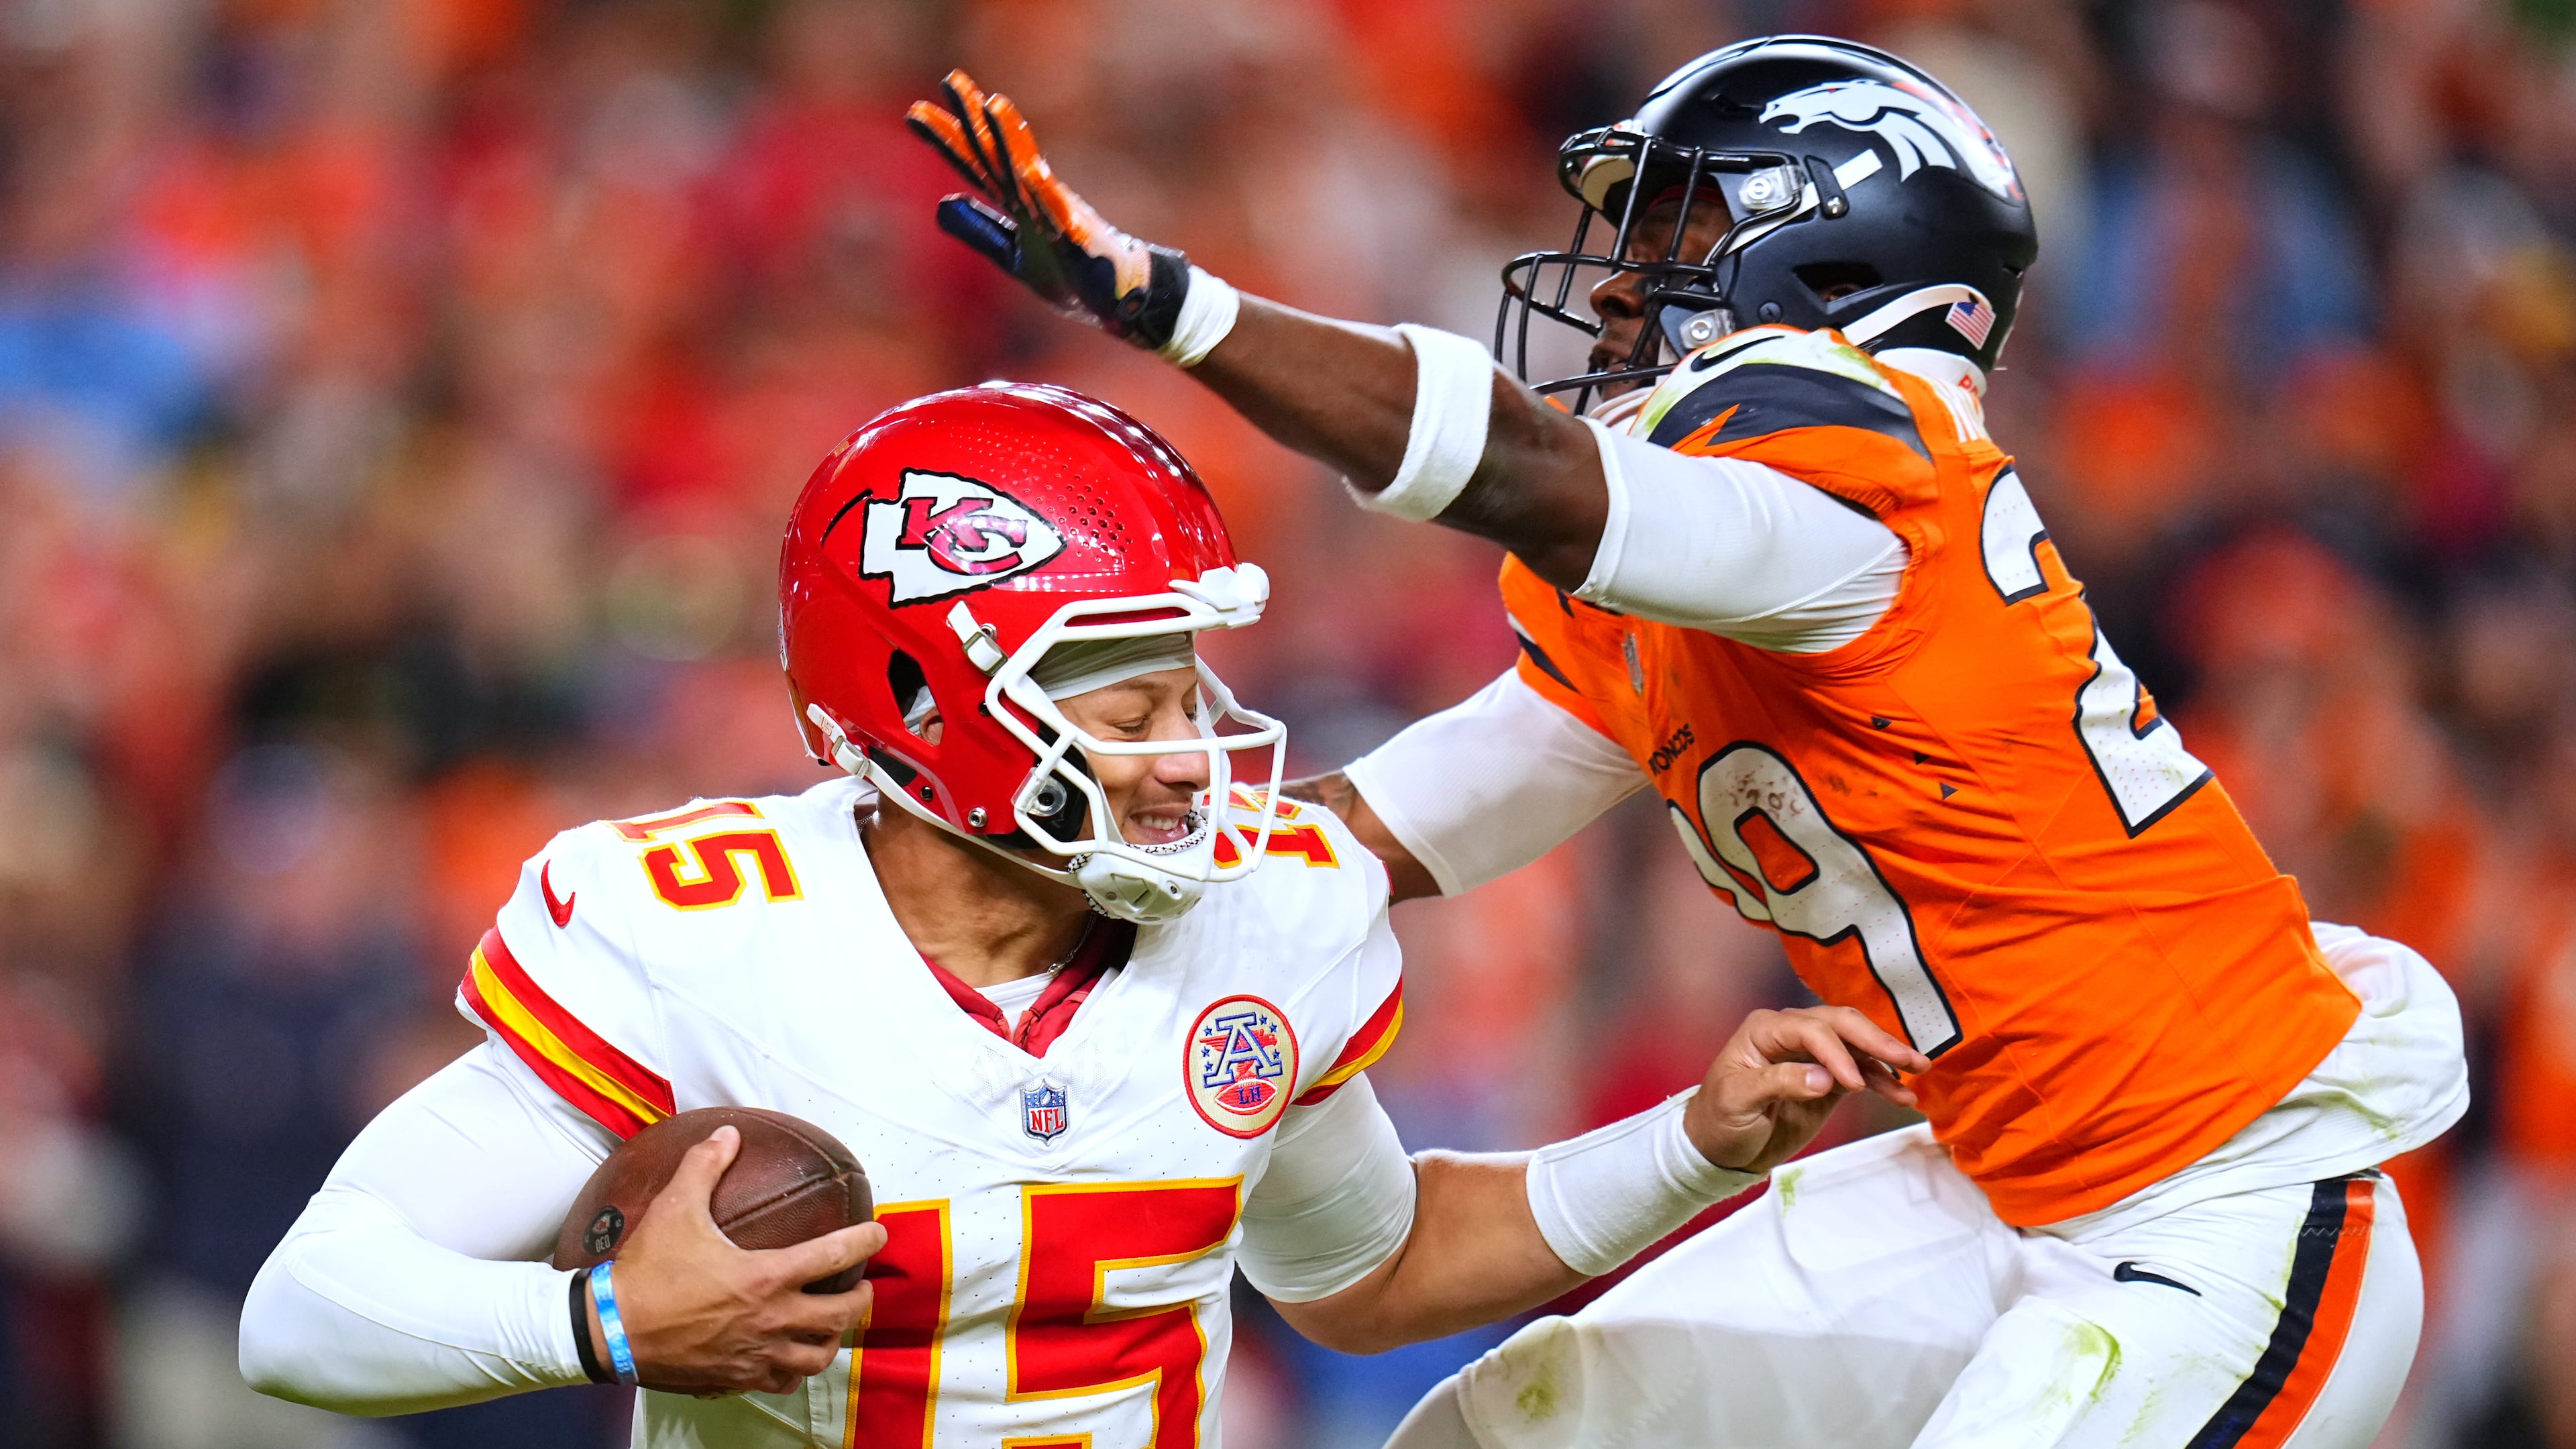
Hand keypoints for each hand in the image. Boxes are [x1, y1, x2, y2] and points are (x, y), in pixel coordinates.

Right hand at [588, 1126, 886, 1395]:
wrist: (608, 1331)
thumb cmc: (646, 1271)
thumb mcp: (675, 1207)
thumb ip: (705, 1166)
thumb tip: (728, 1134)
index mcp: (766, 1277)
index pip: (835, 1256)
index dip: (865, 1241)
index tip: (878, 1233)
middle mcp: (771, 1321)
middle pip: (840, 1315)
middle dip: (860, 1300)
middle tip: (861, 1286)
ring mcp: (756, 1355)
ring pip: (816, 1357)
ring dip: (831, 1339)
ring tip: (832, 1324)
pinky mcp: (735, 1380)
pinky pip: (781, 1382)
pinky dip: (793, 1371)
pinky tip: (789, 1358)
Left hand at [906, 69, 1192, 346]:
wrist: (1119, 298)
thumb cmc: (1070, 274)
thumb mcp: (1012, 255)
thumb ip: (980, 230)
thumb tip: (942, 203)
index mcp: (1016, 201)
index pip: (976, 163)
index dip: (947, 138)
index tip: (915, 113)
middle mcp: (1035, 197)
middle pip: (997, 154)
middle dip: (974, 118)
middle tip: (950, 79)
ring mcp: (1058, 212)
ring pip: (1029, 170)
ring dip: (1010, 138)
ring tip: (992, 105)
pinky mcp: (1081, 236)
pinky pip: (1063, 212)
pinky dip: (1047, 192)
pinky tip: (1033, 171)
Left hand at [1682, 1007, 1930, 1174]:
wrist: (1720, 1147)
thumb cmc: (1719, 1119)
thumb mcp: (1737, 1101)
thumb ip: (1778, 1083)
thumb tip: (1824, 1079)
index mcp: (1765, 1030)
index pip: (1810, 1029)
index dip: (1836, 1053)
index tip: (1852, 1085)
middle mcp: (1791, 1033)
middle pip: (1841, 1025)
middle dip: (1876, 1041)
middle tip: (1907, 1060)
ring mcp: (1813, 1054)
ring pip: (1857, 1045)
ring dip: (1887, 1058)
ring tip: (1919, 1072)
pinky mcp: (1828, 1078)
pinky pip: (1861, 1072)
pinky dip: (1883, 1082)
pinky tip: (1903, 1095)